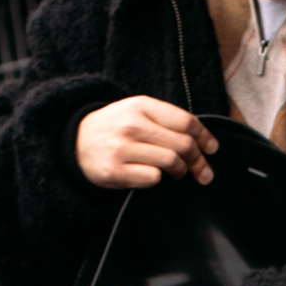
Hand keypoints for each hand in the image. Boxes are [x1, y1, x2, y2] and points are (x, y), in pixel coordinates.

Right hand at [75, 96, 215, 188]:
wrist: (73, 141)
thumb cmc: (114, 128)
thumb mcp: (136, 112)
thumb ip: (165, 120)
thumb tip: (203, 139)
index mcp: (140, 106)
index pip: (185, 121)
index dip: (205, 137)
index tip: (212, 148)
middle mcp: (131, 125)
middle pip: (183, 145)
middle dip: (199, 161)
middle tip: (204, 172)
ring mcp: (121, 148)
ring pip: (171, 162)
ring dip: (181, 172)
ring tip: (179, 174)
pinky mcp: (115, 171)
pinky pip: (153, 178)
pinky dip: (157, 179)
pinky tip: (151, 176)